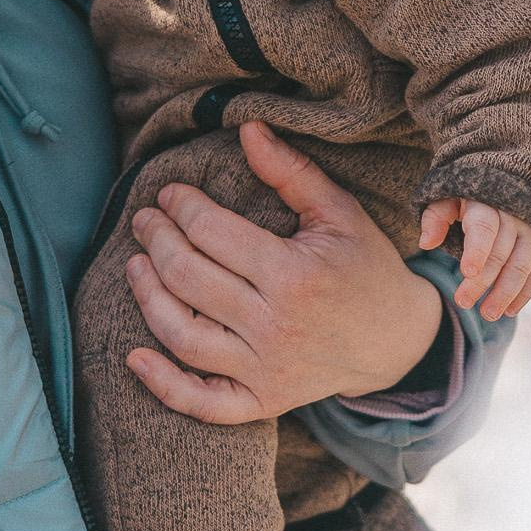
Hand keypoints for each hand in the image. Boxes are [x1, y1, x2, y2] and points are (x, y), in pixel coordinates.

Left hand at [125, 120, 444, 426]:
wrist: (395, 341)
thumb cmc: (364, 268)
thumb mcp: (338, 213)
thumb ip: (290, 171)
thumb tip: (247, 128)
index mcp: (295, 275)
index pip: (212, 233)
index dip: (181, 207)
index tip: (169, 194)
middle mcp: (275, 325)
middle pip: (189, 279)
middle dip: (157, 241)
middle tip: (145, 221)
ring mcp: (266, 369)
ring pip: (183, 335)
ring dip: (147, 297)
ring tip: (136, 266)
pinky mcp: (261, 400)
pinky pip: (202, 402)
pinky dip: (164, 385)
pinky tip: (134, 357)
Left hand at [417, 197, 530, 319]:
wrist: (504, 191)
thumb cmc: (466, 200)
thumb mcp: (447, 200)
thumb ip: (435, 218)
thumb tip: (426, 243)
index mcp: (487, 202)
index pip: (484, 228)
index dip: (477, 250)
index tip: (466, 272)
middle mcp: (514, 215)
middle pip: (500, 253)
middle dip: (483, 282)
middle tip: (462, 303)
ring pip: (522, 265)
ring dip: (506, 293)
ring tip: (488, 314)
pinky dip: (525, 293)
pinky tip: (509, 310)